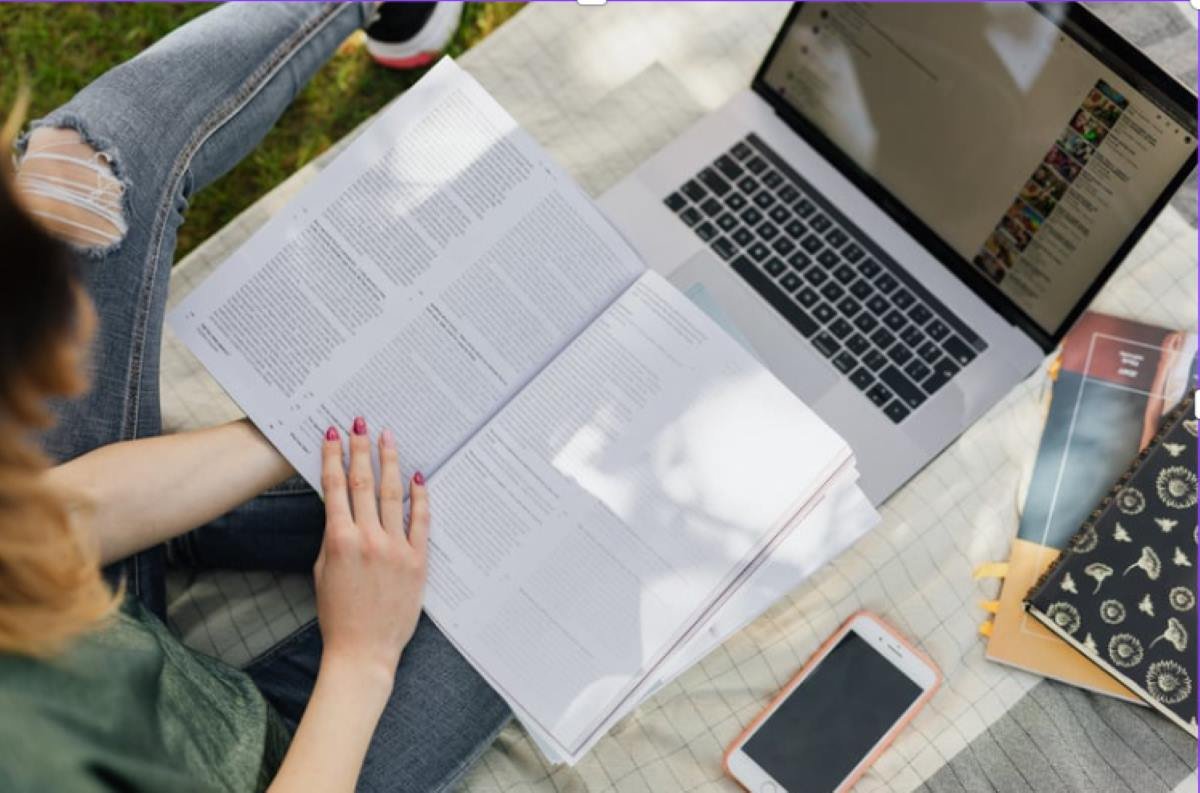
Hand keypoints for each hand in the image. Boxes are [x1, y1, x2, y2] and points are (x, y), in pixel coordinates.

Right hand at [314, 417, 427, 686]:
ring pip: (392, 495)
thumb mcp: (324, 571)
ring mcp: (396, 548)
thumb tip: (342, 508)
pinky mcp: (418, 560)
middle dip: (360, 449)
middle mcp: (368, 539)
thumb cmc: (338, 614)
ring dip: (389, 462)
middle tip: (359, 422)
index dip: (332, 458)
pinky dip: (419, 497)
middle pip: (364, 483)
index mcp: (339, 540)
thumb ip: (334, 537)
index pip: (336, 488)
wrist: (363, 650)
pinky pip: (420, 521)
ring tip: (386, 437)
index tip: (331, 434)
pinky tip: (418, 476)